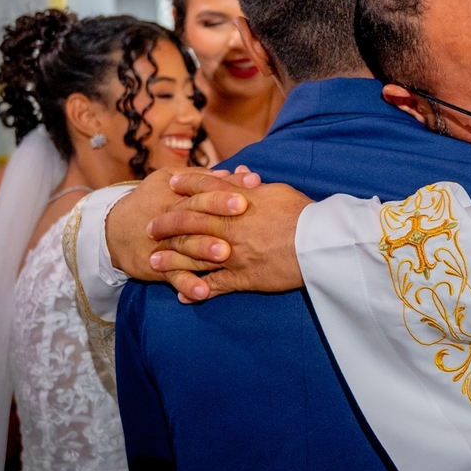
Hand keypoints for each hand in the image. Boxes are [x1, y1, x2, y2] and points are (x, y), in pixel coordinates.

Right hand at [105, 166, 259, 281]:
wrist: (113, 229)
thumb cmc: (153, 199)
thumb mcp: (171, 179)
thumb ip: (206, 177)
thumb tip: (241, 174)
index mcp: (175, 194)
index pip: (199, 190)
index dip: (221, 193)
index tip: (245, 195)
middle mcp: (169, 217)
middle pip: (192, 216)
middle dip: (216, 216)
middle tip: (241, 219)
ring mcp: (163, 243)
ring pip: (184, 246)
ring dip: (203, 250)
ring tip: (225, 255)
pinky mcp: (158, 266)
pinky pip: (172, 276)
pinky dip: (187, 285)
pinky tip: (203, 292)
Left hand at [146, 172, 311, 301]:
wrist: (319, 243)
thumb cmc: (303, 214)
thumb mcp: (277, 191)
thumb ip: (252, 186)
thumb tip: (239, 175)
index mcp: (237, 202)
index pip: (204, 189)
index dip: (186, 185)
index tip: (170, 185)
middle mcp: (229, 227)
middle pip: (188, 223)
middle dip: (166, 225)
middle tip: (150, 227)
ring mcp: (233, 254)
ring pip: (193, 256)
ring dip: (171, 260)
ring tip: (153, 263)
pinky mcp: (243, 277)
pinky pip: (214, 286)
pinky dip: (196, 291)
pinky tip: (182, 294)